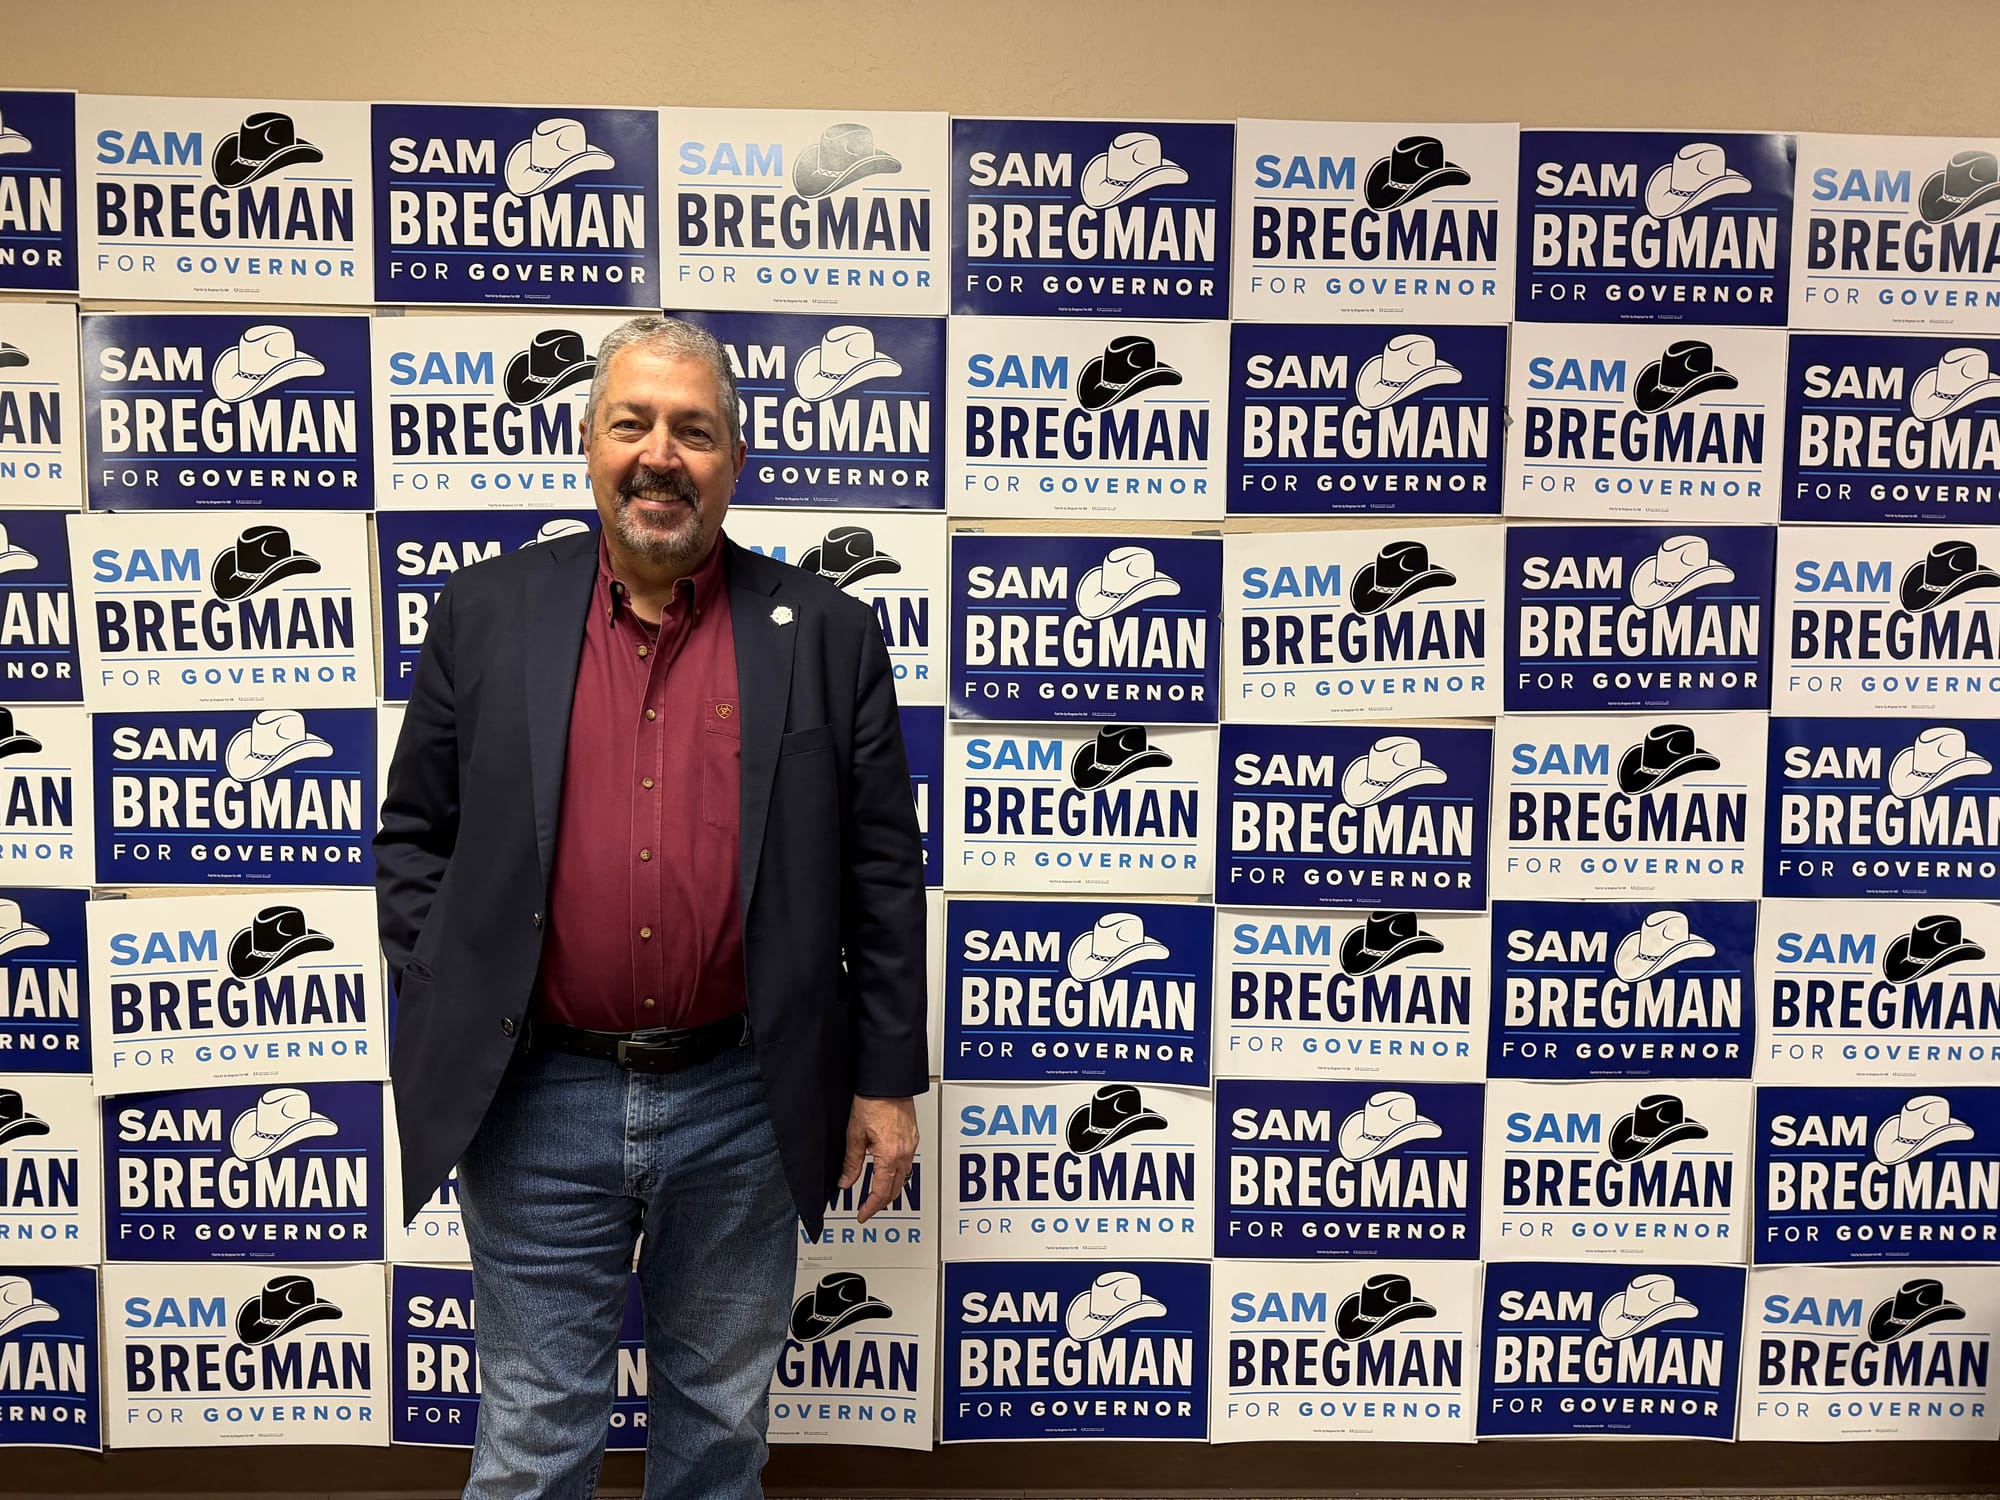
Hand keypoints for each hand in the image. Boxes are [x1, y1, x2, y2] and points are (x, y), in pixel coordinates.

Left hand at [840, 1095, 918, 1222]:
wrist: (888, 1080)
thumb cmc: (873, 1100)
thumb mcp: (855, 1134)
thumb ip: (852, 1163)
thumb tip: (846, 1182)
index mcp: (890, 1156)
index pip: (882, 1192)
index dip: (871, 1207)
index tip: (863, 1215)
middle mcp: (905, 1153)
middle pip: (897, 1189)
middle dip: (882, 1202)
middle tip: (868, 1208)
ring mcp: (911, 1145)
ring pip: (904, 1177)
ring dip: (891, 1189)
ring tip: (877, 1193)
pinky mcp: (913, 1137)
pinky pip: (907, 1163)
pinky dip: (897, 1173)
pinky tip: (888, 1171)